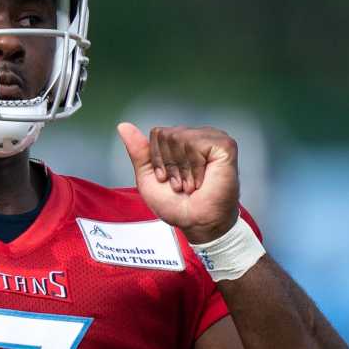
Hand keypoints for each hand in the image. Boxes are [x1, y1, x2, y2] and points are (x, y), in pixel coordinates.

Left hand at [116, 123, 239, 243]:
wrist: (196, 221)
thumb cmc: (176, 204)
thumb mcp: (148, 176)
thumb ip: (138, 151)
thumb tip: (123, 126)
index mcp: (181, 141)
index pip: (157, 133)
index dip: (157, 159)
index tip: (166, 179)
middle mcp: (197, 136)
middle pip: (166, 135)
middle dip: (169, 164)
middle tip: (181, 184)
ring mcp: (212, 139)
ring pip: (179, 137)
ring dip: (181, 169)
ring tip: (190, 184)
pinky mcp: (225, 145)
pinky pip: (196, 144)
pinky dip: (194, 168)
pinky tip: (201, 180)